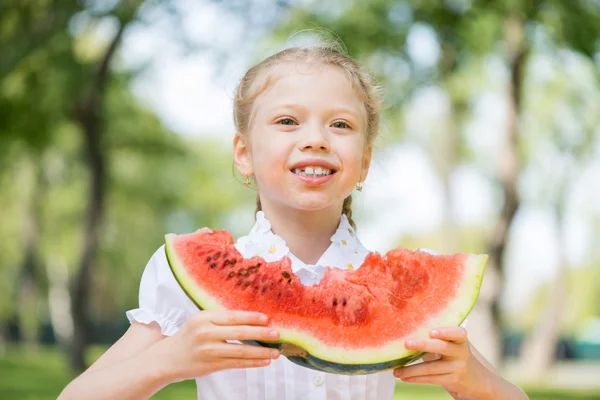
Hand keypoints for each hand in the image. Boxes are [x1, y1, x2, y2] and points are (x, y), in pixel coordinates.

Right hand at [155, 310, 280, 382]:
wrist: (167, 359)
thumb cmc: (189, 337)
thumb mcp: (200, 321)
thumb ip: (221, 320)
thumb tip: (251, 319)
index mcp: (204, 318)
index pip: (232, 316)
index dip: (251, 317)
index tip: (267, 318)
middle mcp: (206, 333)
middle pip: (239, 332)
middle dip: (261, 333)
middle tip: (277, 333)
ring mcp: (209, 350)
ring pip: (240, 351)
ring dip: (261, 352)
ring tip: (276, 352)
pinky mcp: (211, 365)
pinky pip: (236, 363)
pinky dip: (252, 362)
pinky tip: (264, 361)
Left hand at [393, 327, 492, 398]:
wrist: (477, 379)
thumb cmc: (455, 355)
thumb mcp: (452, 343)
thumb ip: (436, 337)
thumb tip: (405, 331)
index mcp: (460, 339)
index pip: (457, 333)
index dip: (445, 331)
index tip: (432, 331)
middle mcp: (461, 352)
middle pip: (442, 347)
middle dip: (423, 345)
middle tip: (406, 343)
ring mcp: (458, 367)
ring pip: (432, 368)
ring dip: (411, 369)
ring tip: (396, 371)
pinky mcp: (453, 380)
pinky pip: (431, 379)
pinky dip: (416, 378)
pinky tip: (404, 377)